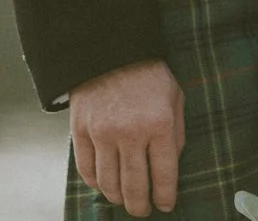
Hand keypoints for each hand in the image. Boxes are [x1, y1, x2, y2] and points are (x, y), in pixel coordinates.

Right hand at [69, 59, 183, 215]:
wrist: (111, 51)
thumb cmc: (149, 75)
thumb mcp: (175, 98)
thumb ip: (175, 133)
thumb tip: (170, 166)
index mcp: (160, 124)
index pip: (164, 173)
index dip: (166, 195)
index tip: (166, 206)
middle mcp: (130, 133)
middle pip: (134, 185)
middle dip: (140, 205)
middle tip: (144, 211)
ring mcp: (103, 134)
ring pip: (109, 183)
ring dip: (118, 198)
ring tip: (126, 201)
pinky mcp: (81, 132)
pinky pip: (87, 170)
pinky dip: (95, 184)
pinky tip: (105, 186)